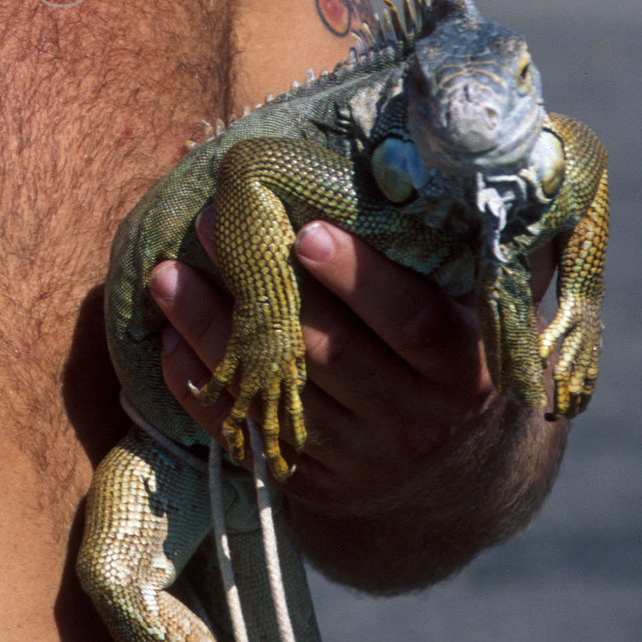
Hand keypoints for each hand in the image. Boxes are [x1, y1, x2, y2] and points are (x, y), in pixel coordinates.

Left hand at [148, 215, 555, 515]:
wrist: (456, 474)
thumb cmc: (452, 350)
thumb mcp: (473, 307)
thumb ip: (462, 246)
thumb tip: (445, 156)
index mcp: (463, 368)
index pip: (414, 321)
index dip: (360, 278)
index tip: (304, 229)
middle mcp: (418, 422)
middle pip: (332, 353)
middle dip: (267, 287)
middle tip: (215, 222)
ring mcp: (365, 461)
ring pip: (279, 393)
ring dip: (214, 331)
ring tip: (168, 273)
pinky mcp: (318, 486)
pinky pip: (249, 436)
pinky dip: (203, 390)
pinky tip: (168, 341)